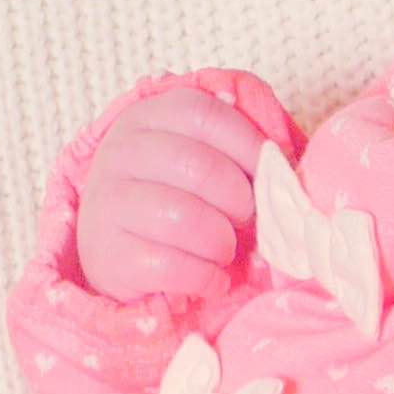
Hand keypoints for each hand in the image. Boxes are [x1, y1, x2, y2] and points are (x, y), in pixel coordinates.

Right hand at [74, 85, 268, 303]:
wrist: (110, 246)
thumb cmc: (169, 194)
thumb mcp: (190, 155)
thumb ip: (231, 148)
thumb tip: (284, 164)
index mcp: (146, 118)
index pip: (204, 115)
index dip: (247, 144)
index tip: (266, 173)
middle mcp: (120, 154)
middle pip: (200, 167)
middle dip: (239, 200)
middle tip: (244, 219)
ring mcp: (109, 204)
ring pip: (186, 219)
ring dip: (222, 243)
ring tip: (224, 250)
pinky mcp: (110, 255)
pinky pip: (174, 266)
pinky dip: (206, 278)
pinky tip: (210, 278)